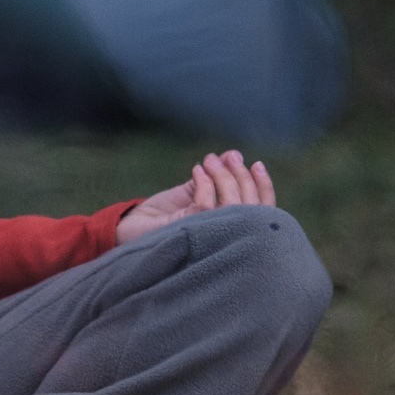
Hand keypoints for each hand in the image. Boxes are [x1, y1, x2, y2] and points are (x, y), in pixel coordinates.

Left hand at [116, 149, 276, 244]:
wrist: (130, 228)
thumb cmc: (164, 215)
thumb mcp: (194, 193)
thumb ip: (216, 179)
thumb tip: (234, 154)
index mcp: (231, 232)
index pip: (262, 214)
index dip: (263, 188)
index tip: (257, 164)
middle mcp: (225, 241)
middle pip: (252, 209)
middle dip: (243, 177)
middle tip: (231, 157)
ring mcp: (209, 240)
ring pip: (232, 206)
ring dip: (224, 177)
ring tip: (210, 160)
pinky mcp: (189, 233)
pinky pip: (206, 205)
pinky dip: (204, 184)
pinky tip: (197, 171)